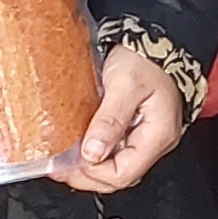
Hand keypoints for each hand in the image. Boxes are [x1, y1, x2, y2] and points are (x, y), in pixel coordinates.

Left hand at [56, 44, 188, 193]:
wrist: (156, 41)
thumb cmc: (146, 60)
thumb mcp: (124, 85)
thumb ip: (110, 120)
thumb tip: (92, 153)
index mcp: (158, 135)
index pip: (124, 173)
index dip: (93, 173)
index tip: (69, 162)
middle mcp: (154, 142)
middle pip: (120, 177)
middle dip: (87, 176)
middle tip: (59, 167)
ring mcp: (145, 138)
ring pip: (116, 169)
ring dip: (89, 169)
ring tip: (64, 160)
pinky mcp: (135, 131)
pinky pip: (114, 154)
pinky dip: (94, 157)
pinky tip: (78, 149)